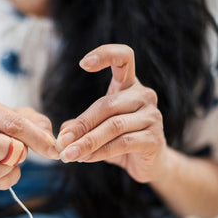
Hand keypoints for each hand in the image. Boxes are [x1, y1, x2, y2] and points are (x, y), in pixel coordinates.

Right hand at [0, 99, 58, 189]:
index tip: (51, 148)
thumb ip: (41, 126)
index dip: (35, 138)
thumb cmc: (8, 125)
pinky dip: (9, 178)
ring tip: (14, 159)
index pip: (12, 124)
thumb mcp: (26, 117)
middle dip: (17, 153)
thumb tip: (52, 146)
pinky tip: (9, 168)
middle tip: (24, 151)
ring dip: (11, 167)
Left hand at [56, 44, 167, 182]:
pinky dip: (100, 152)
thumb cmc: (121, 141)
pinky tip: (87, 158)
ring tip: (70, 153)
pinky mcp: (154, 139)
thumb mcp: (98, 130)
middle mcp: (144, 96)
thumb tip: (63, 130)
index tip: (82, 63)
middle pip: (107, 104)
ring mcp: (152, 117)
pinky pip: (122, 143)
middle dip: (81, 124)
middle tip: (62, 141)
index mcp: (130, 86)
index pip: (124, 58)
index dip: (106, 54)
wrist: (150, 163)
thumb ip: (81, 126)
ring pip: (114, 126)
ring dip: (88, 142)